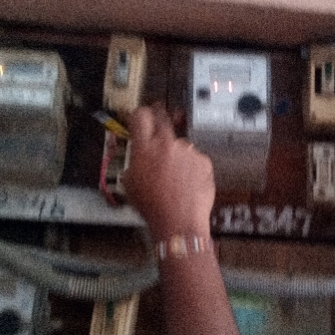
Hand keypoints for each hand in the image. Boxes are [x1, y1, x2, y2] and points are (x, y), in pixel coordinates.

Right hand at [123, 104, 214, 240]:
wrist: (178, 221)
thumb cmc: (153, 206)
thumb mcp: (130, 182)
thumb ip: (135, 160)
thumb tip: (139, 154)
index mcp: (144, 148)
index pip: (140, 115)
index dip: (140, 113)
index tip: (142, 115)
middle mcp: (167, 144)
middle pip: (163, 118)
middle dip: (160, 119)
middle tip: (159, 123)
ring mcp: (187, 151)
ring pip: (180, 143)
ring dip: (177, 152)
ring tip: (175, 174)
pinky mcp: (203, 160)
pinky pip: (195, 157)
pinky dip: (191, 166)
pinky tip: (186, 181)